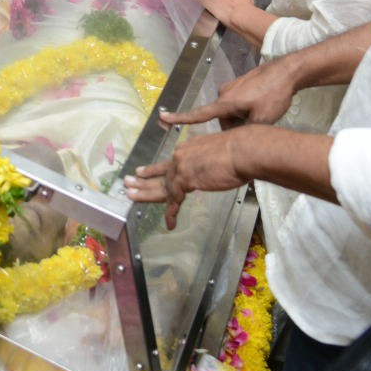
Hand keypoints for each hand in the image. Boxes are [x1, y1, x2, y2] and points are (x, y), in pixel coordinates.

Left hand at [123, 130, 247, 228]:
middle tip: (127, 183)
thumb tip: (211, 167)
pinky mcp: (186, 181)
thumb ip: (208, 160)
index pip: (169, 163)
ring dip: (145, 193)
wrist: (243, 150)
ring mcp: (182, 168)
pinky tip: (170, 222)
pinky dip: (171, 213)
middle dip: (143, 180)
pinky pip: (175, 201)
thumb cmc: (240, 150)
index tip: (142, 172)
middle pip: (160, 173)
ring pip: (161, 186)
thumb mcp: (218, 152)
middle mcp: (181, 156)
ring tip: (131, 197)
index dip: (155, 170)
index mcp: (189, 148)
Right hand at [160, 57, 300, 128]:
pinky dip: (247, 108)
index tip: (163, 117)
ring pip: (231, 111)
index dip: (180, 118)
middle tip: (257, 125)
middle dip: (236, 126)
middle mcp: (224, 94)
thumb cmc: (273, 94)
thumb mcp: (262, 120)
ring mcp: (232, 87)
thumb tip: (234, 139)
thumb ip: (244, 132)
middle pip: (223, 119)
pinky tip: (263, 104)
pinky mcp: (240, 84)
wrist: (286, 71)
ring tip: (263, 113)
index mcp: (226, 103)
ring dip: (243, 117)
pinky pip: (238, 102)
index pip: (198, 114)